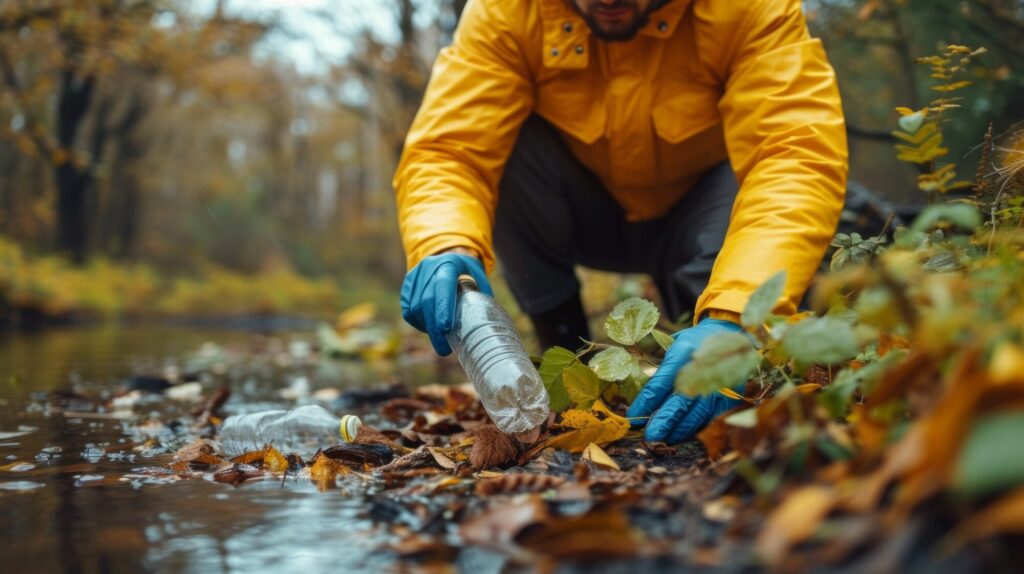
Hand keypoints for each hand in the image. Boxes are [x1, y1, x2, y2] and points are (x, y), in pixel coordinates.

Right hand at [400, 252, 491, 355]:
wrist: (447, 253)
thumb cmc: (468, 271)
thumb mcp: (478, 277)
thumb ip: (480, 297)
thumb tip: (485, 325)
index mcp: (449, 263)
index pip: (443, 286)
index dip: (443, 308)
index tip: (446, 329)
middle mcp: (429, 267)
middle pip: (427, 301)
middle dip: (434, 328)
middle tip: (443, 349)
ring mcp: (415, 275)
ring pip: (415, 307)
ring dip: (427, 327)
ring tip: (439, 341)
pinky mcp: (407, 285)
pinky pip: (408, 309)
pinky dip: (419, 323)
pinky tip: (429, 329)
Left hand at [626, 318, 744, 443]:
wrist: (730, 334)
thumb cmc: (693, 344)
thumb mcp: (674, 348)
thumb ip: (662, 372)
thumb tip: (643, 402)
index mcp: (685, 352)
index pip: (662, 381)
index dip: (647, 401)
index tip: (633, 416)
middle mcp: (704, 368)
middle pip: (681, 401)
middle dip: (664, 421)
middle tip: (649, 436)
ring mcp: (719, 384)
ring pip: (696, 415)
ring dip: (678, 431)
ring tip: (661, 440)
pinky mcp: (730, 397)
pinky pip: (709, 419)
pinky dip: (693, 430)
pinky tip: (680, 437)